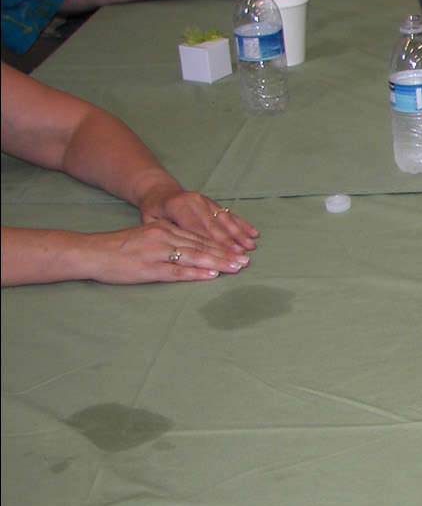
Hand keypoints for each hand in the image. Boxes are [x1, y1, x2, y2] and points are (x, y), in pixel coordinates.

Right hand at [86, 221, 248, 283]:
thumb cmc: (120, 247)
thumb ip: (168, 240)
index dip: (221, 245)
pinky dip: (196, 273)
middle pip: (202, 246)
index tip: (239, 251)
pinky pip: (177, 271)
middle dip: (226, 254)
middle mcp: (165, 238)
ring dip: (218, 263)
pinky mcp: (150, 269)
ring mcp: (158, 253)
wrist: (93, 252)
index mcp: (166, 229)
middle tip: (246, 261)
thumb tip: (191, 247)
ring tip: (236, 268)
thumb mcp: (147, 235)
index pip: (199, 238)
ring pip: (194, 257)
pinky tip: (211, 276)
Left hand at [137, 186, 258, 253]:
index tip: (223, 258)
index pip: (197, 230)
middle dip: (230, 243)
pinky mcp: (212, 201)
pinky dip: (242, 224)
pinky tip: (253, 233)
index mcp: (177, 207)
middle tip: (242, 257)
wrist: (159, 190)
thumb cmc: (153, 210)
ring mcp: (205, 200)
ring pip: (224, 220)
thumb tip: (180, 249)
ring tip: (250, 247)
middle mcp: (194, 201)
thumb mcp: (149, 221)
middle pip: (214, 226)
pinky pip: (229, 214)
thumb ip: (164, 233)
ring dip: (239, 235)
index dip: (211, 245)